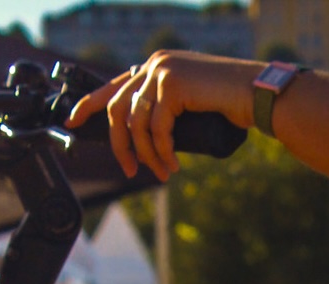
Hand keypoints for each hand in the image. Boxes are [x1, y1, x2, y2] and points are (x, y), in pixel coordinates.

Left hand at [69, 51, 255, 178]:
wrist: (256, 94)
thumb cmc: (228, 105)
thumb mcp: (188, 107)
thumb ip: (165, 111)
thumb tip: (145, 140)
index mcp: (154, 67)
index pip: (113, 86)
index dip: (88, 104)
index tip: (72, 121)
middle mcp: (153, 65)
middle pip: (116, 108)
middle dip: (119, 144)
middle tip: (128, 170)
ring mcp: (161, 72)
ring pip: (136, 123)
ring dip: (146, 155)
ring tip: (161, 172)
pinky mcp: (172, 85)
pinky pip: (156, 128)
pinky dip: (162, 151)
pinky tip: (172, 165)